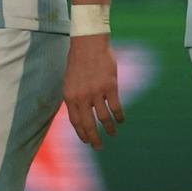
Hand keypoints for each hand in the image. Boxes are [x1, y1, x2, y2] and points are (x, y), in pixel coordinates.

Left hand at [62, 33, 123, 147]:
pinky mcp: (111, 87)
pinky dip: (119, 116)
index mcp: (69, 96)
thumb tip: (80, 113)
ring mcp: (97, 93)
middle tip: (98, 147)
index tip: (87, 141)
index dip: (82, 133)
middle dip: (94, 138)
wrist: (88, 43)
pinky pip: (116, 107)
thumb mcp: (69, 80)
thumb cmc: (78, 60)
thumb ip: (74, 97)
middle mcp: (82, 97)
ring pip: (104, 118)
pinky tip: (121, 120)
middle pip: (89, 124)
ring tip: (113, 134)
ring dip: (109, 129)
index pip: (75, 121)